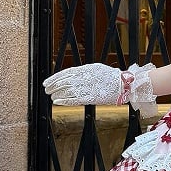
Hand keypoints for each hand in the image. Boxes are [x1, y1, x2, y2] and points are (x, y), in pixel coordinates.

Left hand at [43, 62, 157, 114]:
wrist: (124, 84)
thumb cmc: (112, 77)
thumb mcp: (97, 69)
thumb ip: (85, 72)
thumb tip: (74, 75)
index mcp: (85, 69)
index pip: (65, 73)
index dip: (55, 78)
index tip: (47, 82)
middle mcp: (84, 77)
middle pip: (63, 81)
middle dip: (53, 85)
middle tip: (46, 89)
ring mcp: (86, 87)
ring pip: (66, 90)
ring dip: (56, 93)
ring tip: (50, 95)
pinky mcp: (90, 97)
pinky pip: (73, 99)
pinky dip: (64, 100)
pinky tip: (56, 101)